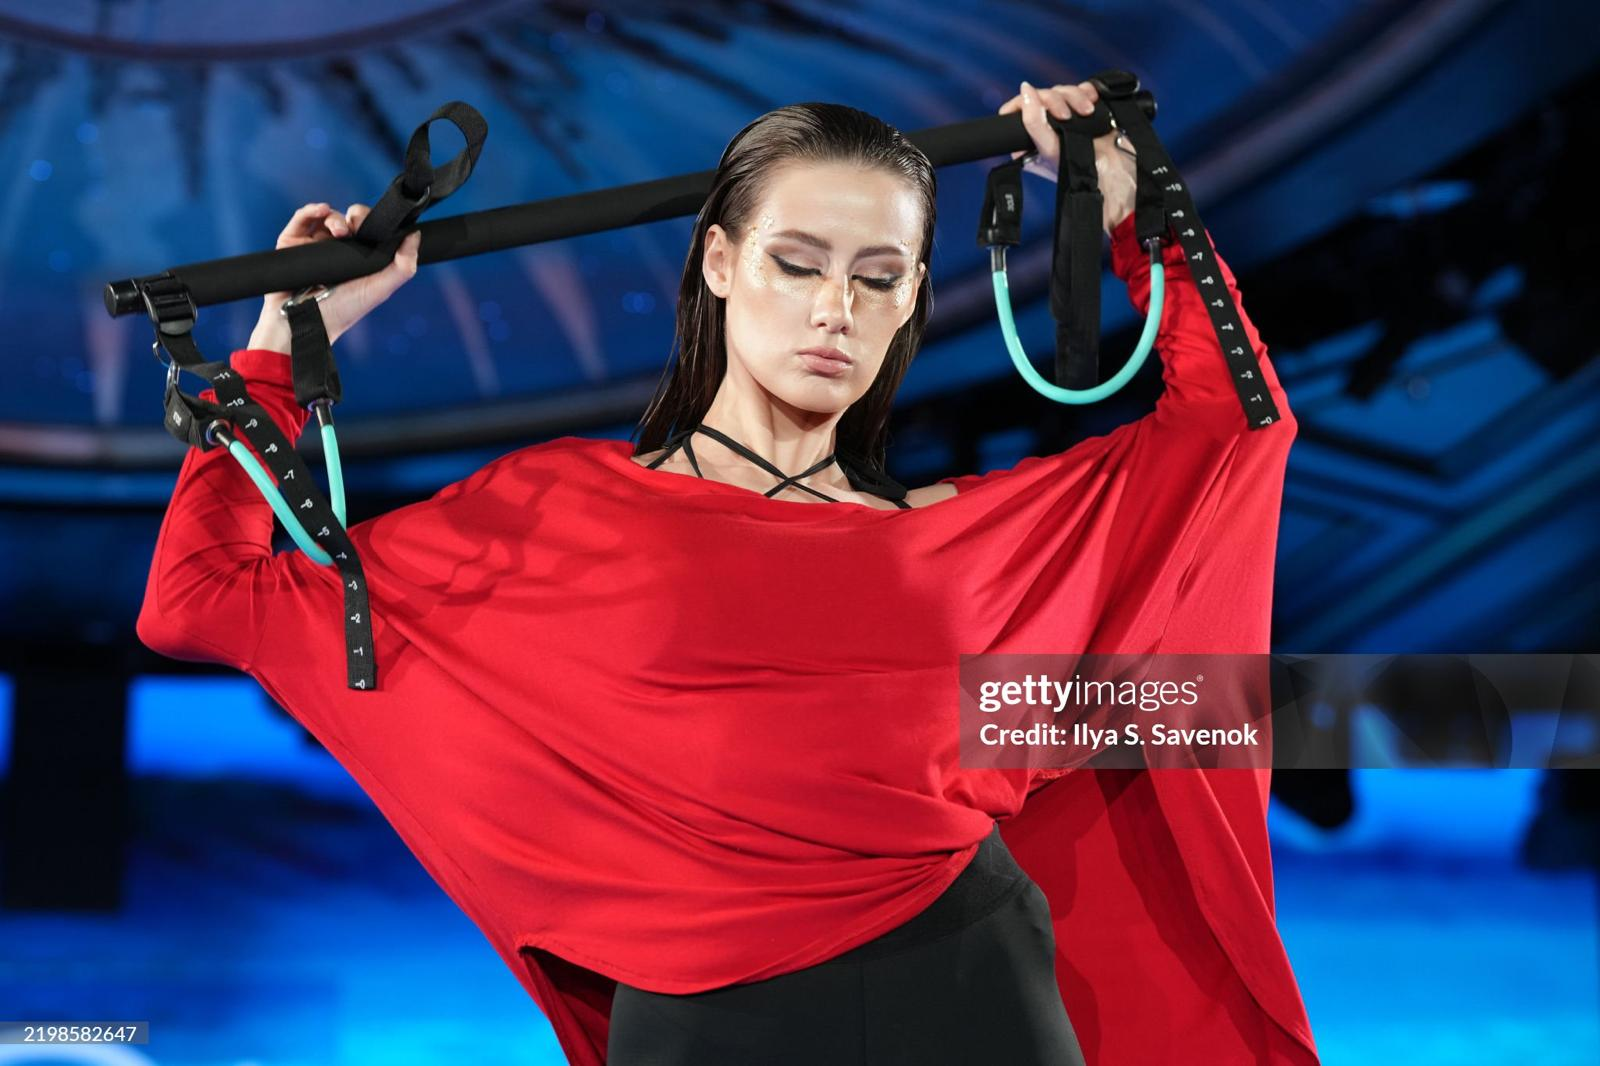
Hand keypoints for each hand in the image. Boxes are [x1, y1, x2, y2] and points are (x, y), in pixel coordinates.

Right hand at [252, 202, 420, 350]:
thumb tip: (415, 235)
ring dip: (336, 217)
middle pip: (350, 219)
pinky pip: (302, 218)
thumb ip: (403, 267)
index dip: (374, 222)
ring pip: (327, 217)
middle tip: (357, 226)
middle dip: (356, 217)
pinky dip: (312, 209)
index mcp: (360, 259)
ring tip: (340, 230)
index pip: (370, 229)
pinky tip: (321, 210)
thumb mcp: (379, 289)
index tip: (376, 224)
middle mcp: (338, 250)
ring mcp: (314, 245)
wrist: (305, 322)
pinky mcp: (291, 243)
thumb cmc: (344, 311)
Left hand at [998, 80, 1138, 235]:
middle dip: (1057, 100)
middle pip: (1042, 96)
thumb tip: (1025, 90)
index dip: (1026, 102)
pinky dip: (1087, 91)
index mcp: (1030, 142)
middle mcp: (1045, 130)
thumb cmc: (1083, 170)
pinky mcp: (1085, 110)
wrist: (1117, 171)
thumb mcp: (1050, 148)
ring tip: (1088, 112)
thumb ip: (1033, 121)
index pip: (1016, 111)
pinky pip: (1081, 89)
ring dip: (1075, 97)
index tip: (1042, 108)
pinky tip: (1093, 101)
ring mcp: (1066, 119)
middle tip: (1068, 116)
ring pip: (1062, 91)